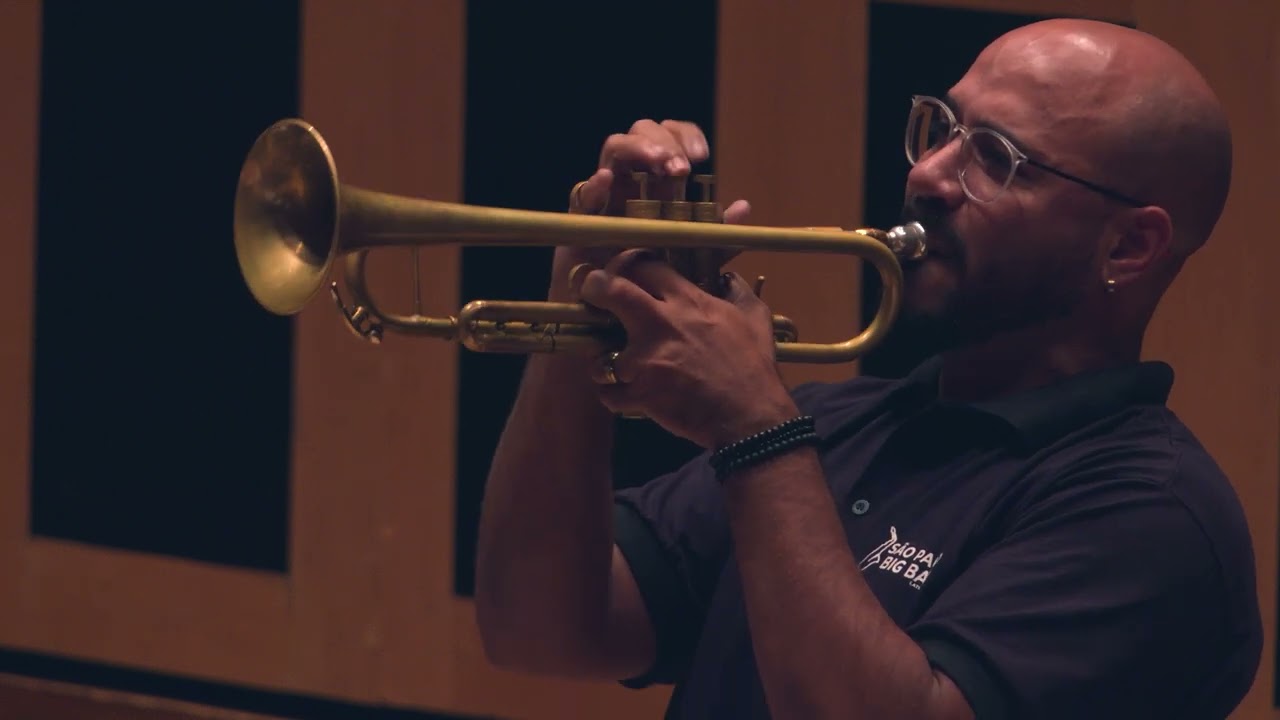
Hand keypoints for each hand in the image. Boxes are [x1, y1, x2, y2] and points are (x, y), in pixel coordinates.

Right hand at [549, 119, 750, 300]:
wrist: (611, 312)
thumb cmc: (648, 278)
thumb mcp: (690, 256)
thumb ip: (715, 234)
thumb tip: (743, 207)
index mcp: (656, 180)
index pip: (669, 137)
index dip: (684, 136)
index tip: (701, 156)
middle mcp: (630, 179)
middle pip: (641, 131)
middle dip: (663, 142)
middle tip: (679, 168)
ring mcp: (604, 194)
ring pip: (613, 148)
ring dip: (637, 148)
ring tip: (658, 164)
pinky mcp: (579, 219)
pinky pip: (580, 194)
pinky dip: (593, 184)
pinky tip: (606, 181)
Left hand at [569, 250, 799, 449]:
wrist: (751, 417)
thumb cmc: (754, 368)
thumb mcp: (755, 319)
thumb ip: (738, 292)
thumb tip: (728, 278)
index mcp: (688, 302)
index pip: (645, 266)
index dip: (629, 264)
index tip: (623, 272)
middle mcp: (661, 324)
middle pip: (610, 290)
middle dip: (594, 287)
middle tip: (592, 294)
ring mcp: (646, 360)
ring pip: (601, 353)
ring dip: (606, 362)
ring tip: (616, 368)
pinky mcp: (640, 394)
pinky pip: (609, 393)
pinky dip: (615, 397)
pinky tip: (628, 397)